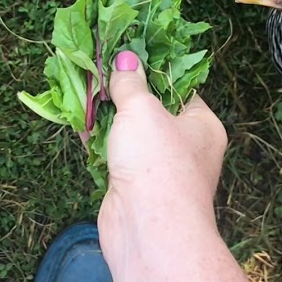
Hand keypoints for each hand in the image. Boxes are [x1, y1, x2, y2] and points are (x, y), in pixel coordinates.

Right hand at [96, 49, 227, 258]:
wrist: (148, 229)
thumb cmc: (158, 163)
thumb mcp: (143, 110)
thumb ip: (131, 83)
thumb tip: (125, 59)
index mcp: (202, 125)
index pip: (180, 88)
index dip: (153, 69)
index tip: (128, 52)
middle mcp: (185, 147)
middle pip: (152, 110)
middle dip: (124, 92)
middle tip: (98, 68)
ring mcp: (158, 169)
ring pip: (130, 133)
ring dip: (107, 115)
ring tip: (83, 88)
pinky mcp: (133, 186)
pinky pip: (115, 155)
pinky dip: (98, 140)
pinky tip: (79, 122)